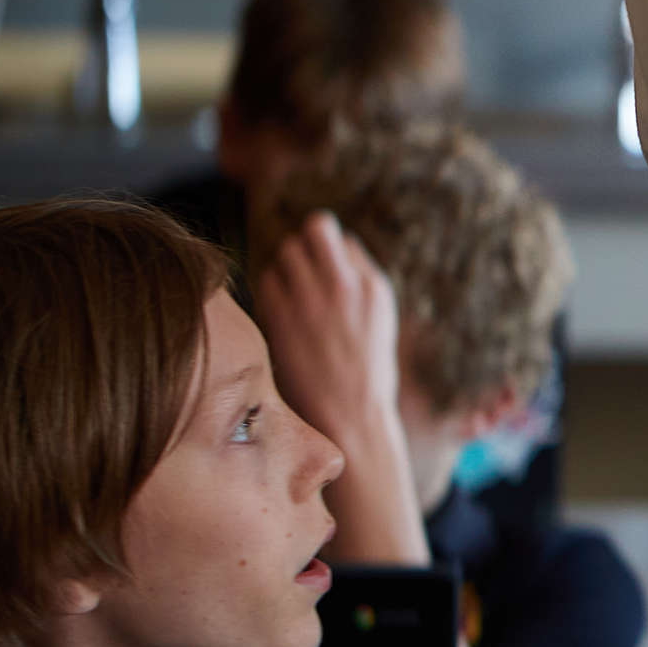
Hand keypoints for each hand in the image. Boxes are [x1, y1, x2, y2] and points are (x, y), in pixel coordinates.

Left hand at [254, 210, 400, 445]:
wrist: (350, 416)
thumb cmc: (366, 373)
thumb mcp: (380, 320)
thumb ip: (362, 283)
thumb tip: (341, 249)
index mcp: (373, 286)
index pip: (344, 240)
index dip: (330, 251)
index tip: (323, 268)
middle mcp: (344, 284)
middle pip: (315, 231)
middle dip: (305, 245)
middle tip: (301, 269)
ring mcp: (311, 298)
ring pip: (288, 251)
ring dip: (286, 264)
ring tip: (289, 289)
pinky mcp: (282, 316)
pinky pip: (267, 279)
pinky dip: (270, 287)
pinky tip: (278, 308)